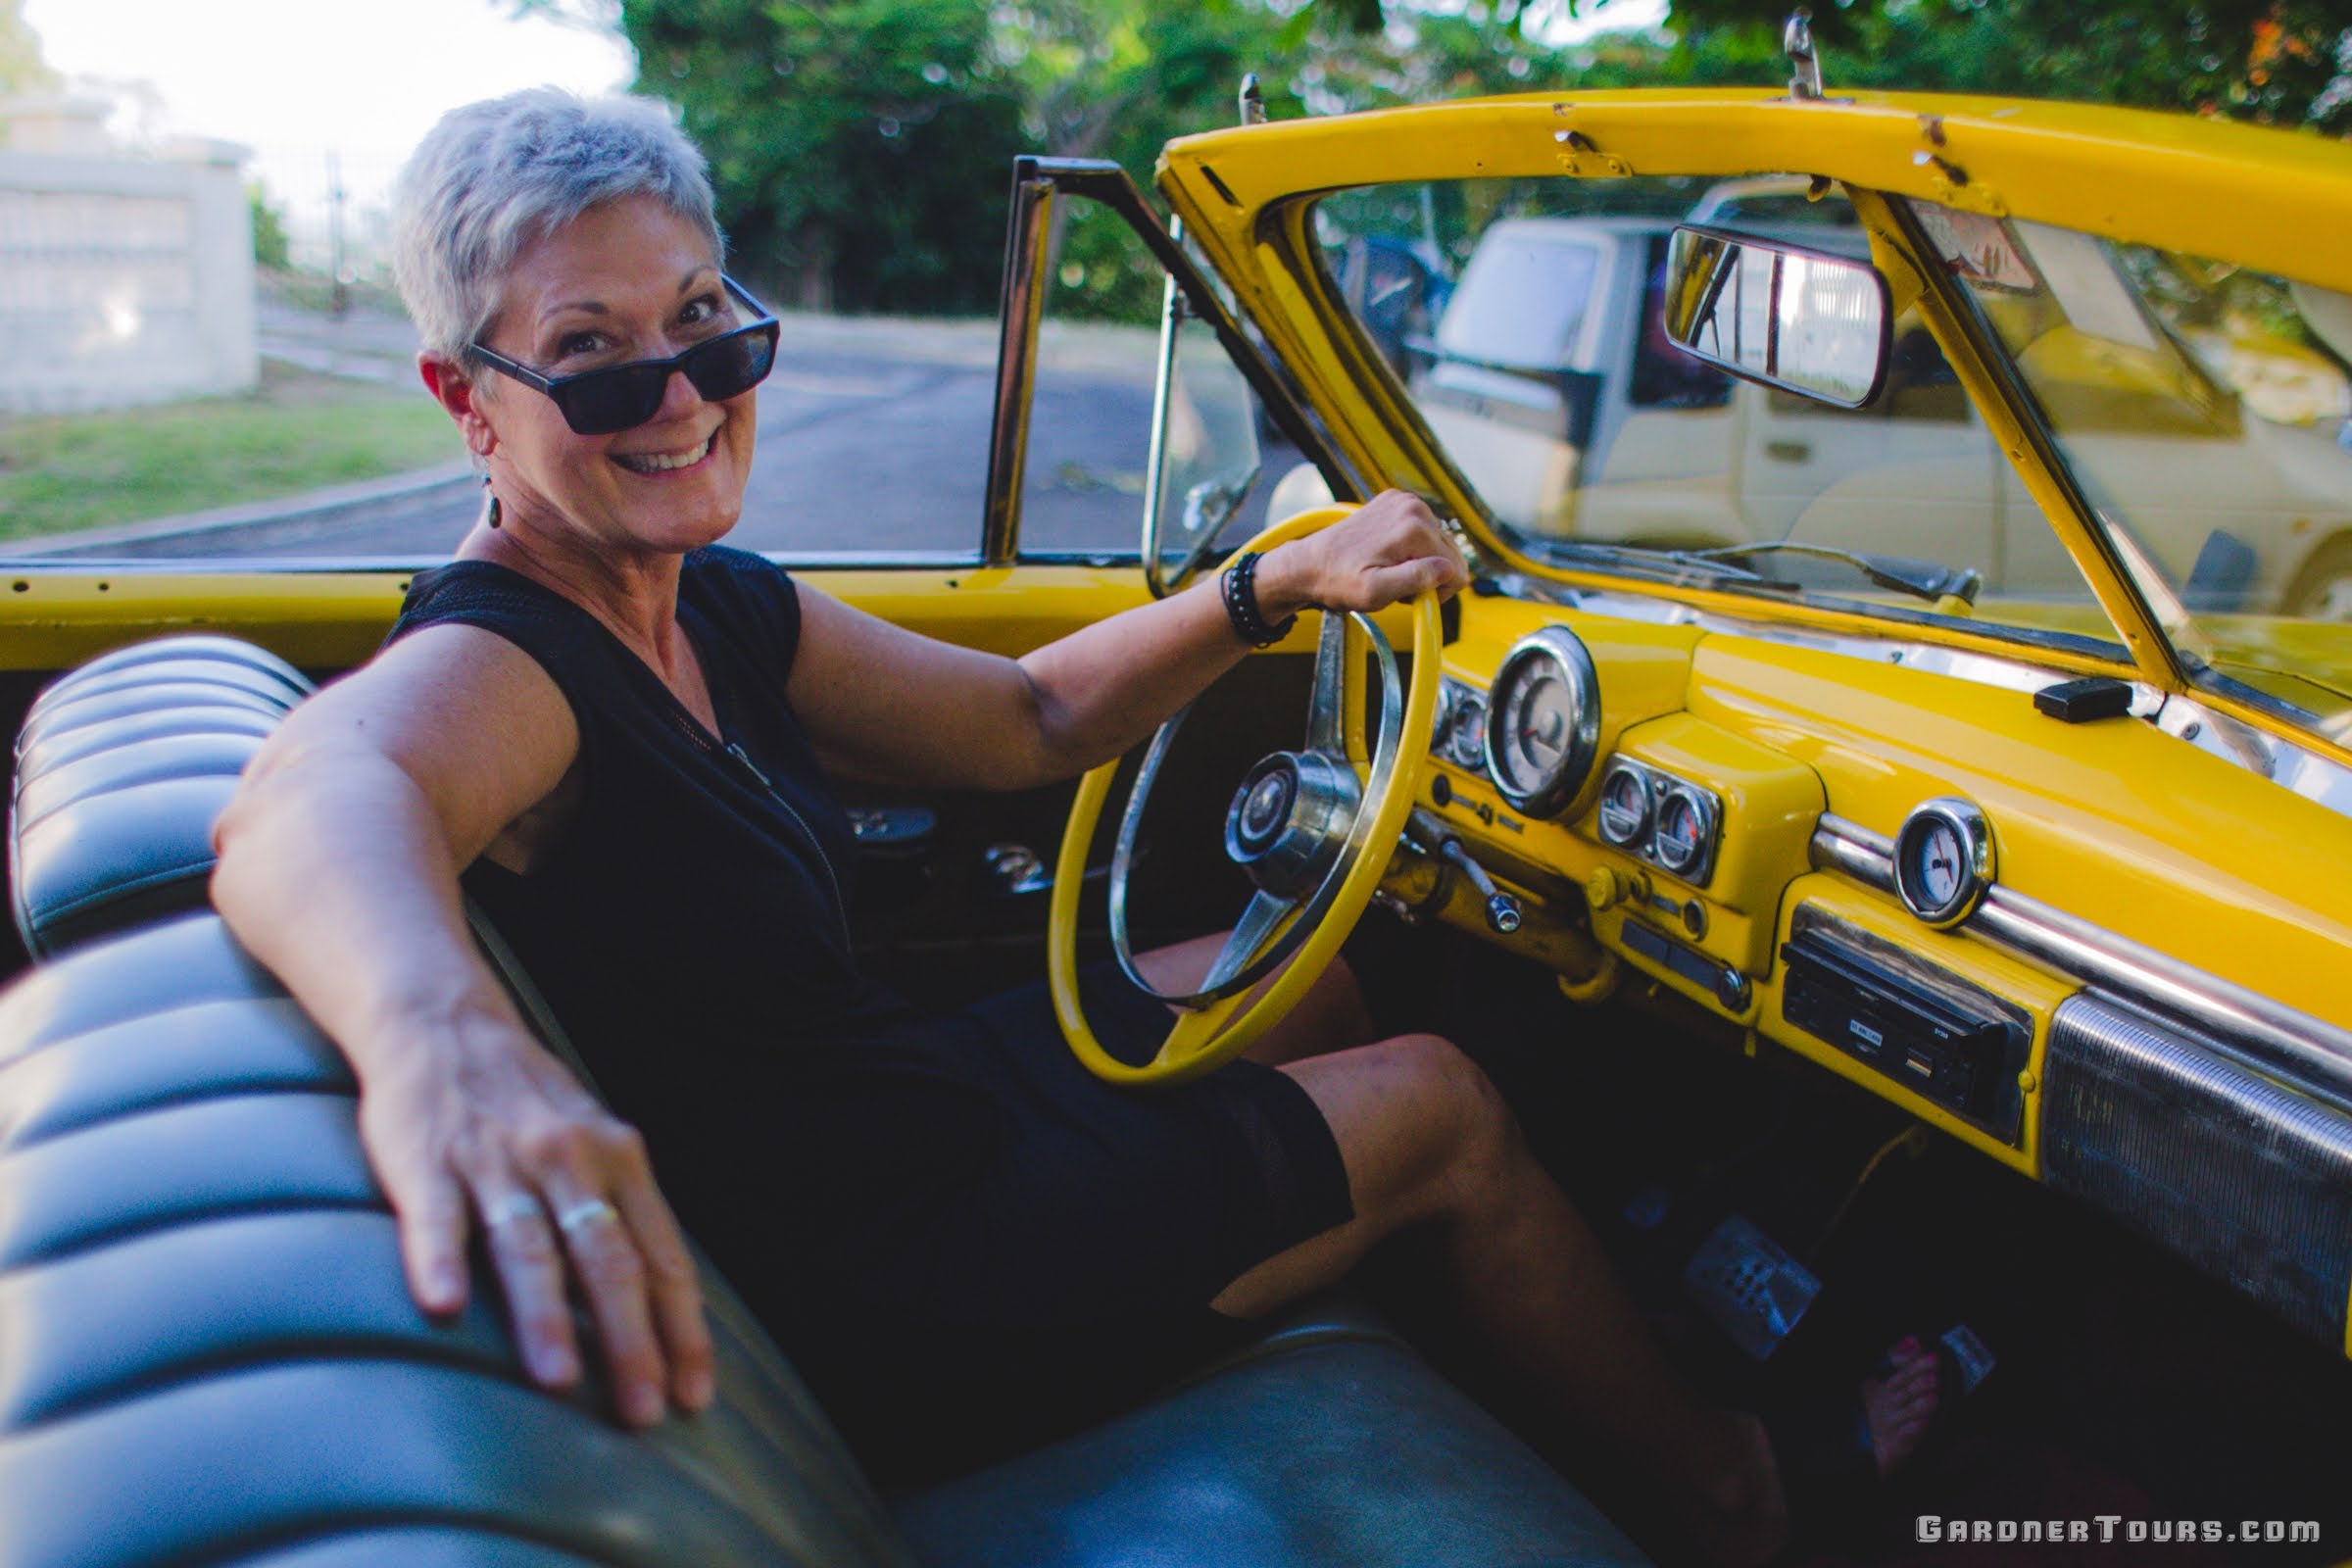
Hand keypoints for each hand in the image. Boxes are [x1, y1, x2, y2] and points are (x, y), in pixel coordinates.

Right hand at [361, 1003, 714, 1426]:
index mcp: (619, 1161)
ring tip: (555, 1381)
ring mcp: (498, 1161)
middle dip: (630, 1341)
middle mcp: (568, 1161)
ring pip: (530, 1245)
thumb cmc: (526, 1100)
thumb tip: (662, 1304)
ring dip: (546, 1315)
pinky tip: (445, 1307)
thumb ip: (624, 1212)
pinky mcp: (428, 1161)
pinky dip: (440, 1260)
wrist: (442, 1019)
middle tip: (642, 1411)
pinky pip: (436, 1217)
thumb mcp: (596, 1142)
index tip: (695, 1395)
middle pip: (609, 1261)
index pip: (662, 1258)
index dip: (681, 1329)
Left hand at [1252, 490, 1467, 619]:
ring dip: (1420, 562)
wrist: (1309, 564)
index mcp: (1413, 527)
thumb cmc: (1338, 581)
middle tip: (1395, 583)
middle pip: (1450, 555)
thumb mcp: (1376, 592)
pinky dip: (1410, 548)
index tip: (1410, 595)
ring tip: (1389, 569)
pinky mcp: (1395, 502)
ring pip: (1437, 545)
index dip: (1437, 592)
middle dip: (1429, 575)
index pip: (1457, 570)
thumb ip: (1415, 581)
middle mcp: (1413, 507)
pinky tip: (1387, 556)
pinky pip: (1422, 532)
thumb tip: (1447, 570)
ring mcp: (1403, 501)